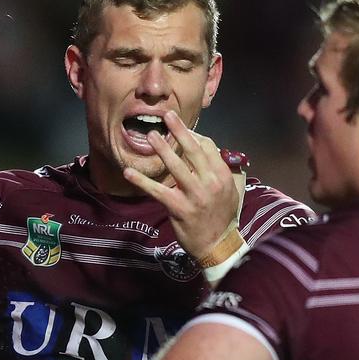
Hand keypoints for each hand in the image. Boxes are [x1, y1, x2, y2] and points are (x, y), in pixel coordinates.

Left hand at [123, 110, 238, 258]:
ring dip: (162, 149)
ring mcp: (194, 195)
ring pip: (176, 166)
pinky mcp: (179, 208)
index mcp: (222, 176)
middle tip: (167, 115)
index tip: (181, 129)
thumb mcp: (229, 191)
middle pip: (193, 150)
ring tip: (151, 135)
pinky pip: (157, 191)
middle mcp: (210, 183)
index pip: (207, 147)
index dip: (193, 135)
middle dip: (180, 130)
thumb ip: (218, 170)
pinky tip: (128, 172)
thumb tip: (204, 150)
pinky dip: (142, 181)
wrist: (218, 245)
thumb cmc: (222, 216)